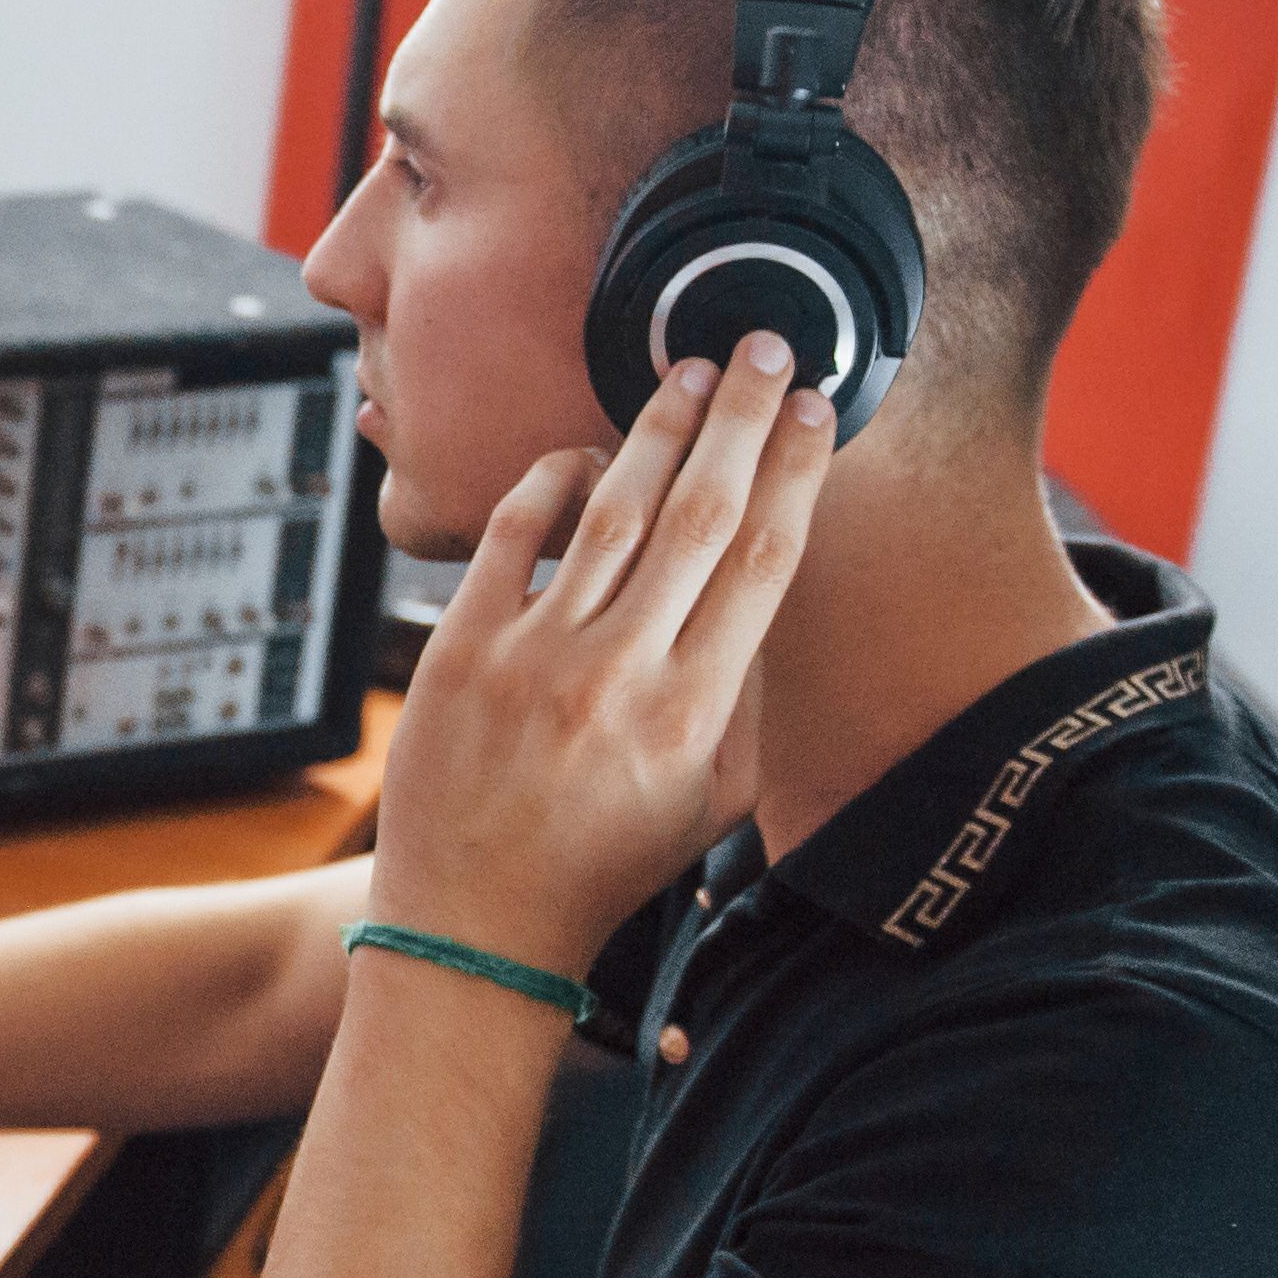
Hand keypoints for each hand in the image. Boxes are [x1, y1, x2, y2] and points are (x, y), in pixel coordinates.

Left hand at [370, 333, 834, 979]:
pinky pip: (511, 532)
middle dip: (744, 421)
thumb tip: (756, 581)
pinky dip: (551, 480)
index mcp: (694, 716)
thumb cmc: (604, 863)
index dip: (796, 473)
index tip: (818, 413)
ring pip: (612, 508)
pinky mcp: (459, 648)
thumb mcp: (712, 800)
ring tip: (692, 374)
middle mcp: (619, 676)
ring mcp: (533, 656)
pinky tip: (587, 452)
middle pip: (702, 514)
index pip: (764, 562)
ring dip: (659, 430)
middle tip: (769, 351)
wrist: (473, 925)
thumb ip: (745, 694)